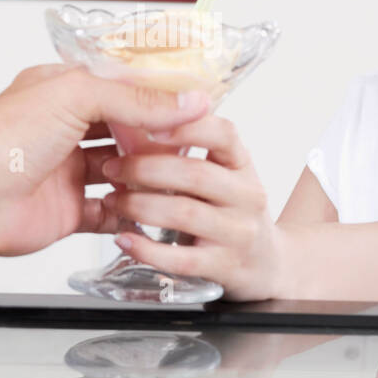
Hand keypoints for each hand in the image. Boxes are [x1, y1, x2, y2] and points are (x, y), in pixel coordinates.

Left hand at [0, 64, 210, 256]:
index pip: (120, 87)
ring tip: (176, 174)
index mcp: (62, 92)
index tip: (192, 103)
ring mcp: (65, 171)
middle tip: (191, 142)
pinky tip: (152, 210)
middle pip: (123, 131)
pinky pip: (106, 214)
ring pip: (120, 171)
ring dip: (146, 175)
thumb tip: (186, 100)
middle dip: (156, 138)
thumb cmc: (5, 139)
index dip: (156, 94)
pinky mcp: (66, 210)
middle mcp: (64, 129)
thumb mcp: (78, 97)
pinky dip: (129, 214)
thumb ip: (136, 98)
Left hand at [97, 115, 285, 300]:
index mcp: (240, 162)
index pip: (223, 133)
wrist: (265, 268)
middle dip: (146, 168)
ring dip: (139, 205)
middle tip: (112, 167)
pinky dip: (146, 249)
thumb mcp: (217, 173)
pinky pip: (181, 259)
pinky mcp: (225, 268)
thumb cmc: (227, 212)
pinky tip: (123, 239)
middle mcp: (246, 194)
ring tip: (112, 201)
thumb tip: (159, 109)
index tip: (150, 127)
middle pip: (195, 173)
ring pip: (184, 213)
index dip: (187, 126)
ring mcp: (239, 233)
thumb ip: (188, 147)